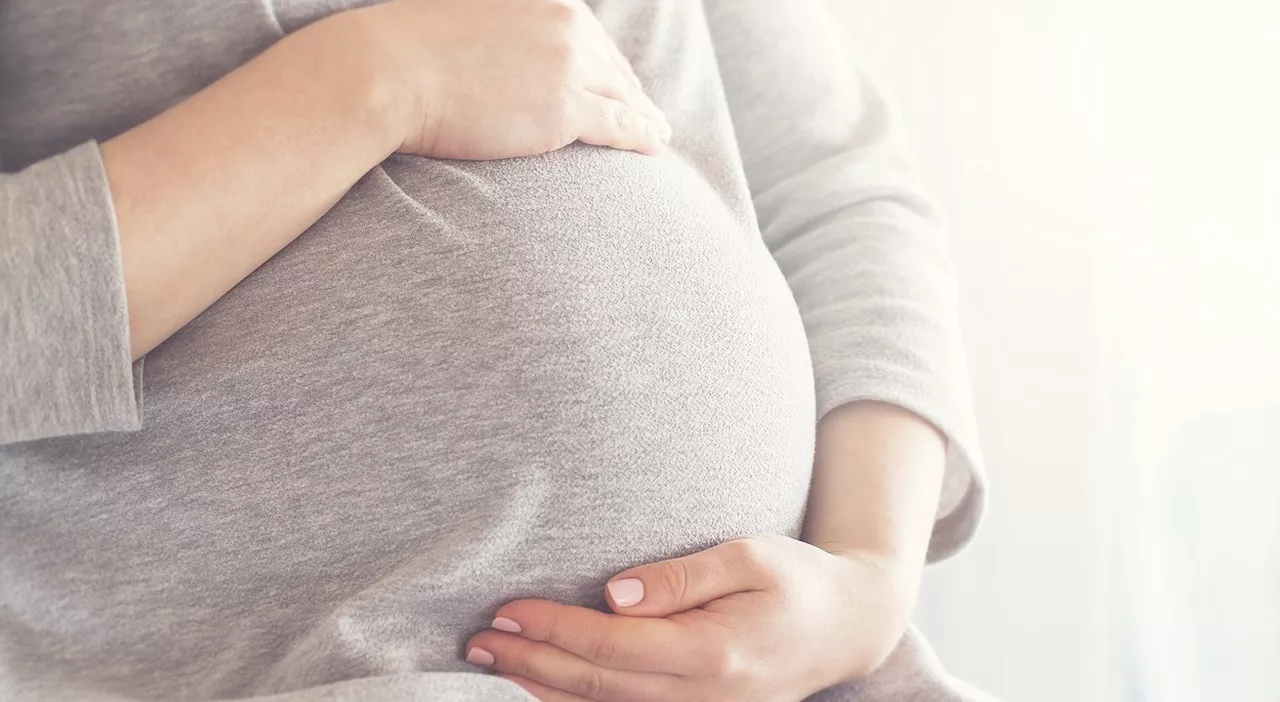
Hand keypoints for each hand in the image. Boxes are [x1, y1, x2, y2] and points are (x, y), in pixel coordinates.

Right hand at [358, 0, 669, 159]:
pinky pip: (619, 124)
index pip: (588, 36)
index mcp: (545, 2)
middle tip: (647, 112)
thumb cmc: (407, 50)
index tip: (618, 82)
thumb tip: (499, 51)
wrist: (387, 72)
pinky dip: (643, 135)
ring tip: (658, 133)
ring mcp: (569, 67)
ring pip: (623, 96)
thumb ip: (496, 27)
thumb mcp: (463, 17)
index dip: (606, 64)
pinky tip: (656, 144)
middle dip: (630, 91)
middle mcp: (566, 26)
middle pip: (612, 65)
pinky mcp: (565, 110)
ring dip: (645, 115)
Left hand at [464, 534, 922, 700]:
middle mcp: (705, 697)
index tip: (506, 608)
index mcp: (714, 652)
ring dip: (543, 689)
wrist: (847, 627)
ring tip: (492, 663)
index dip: (553, 629)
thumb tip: (615, 593)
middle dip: (531, 662)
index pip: (613, 646)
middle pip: (598, 686)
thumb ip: (683, 575)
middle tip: (477, 638)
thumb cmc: (797, 579)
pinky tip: (542, 689)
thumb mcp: (749, 555)